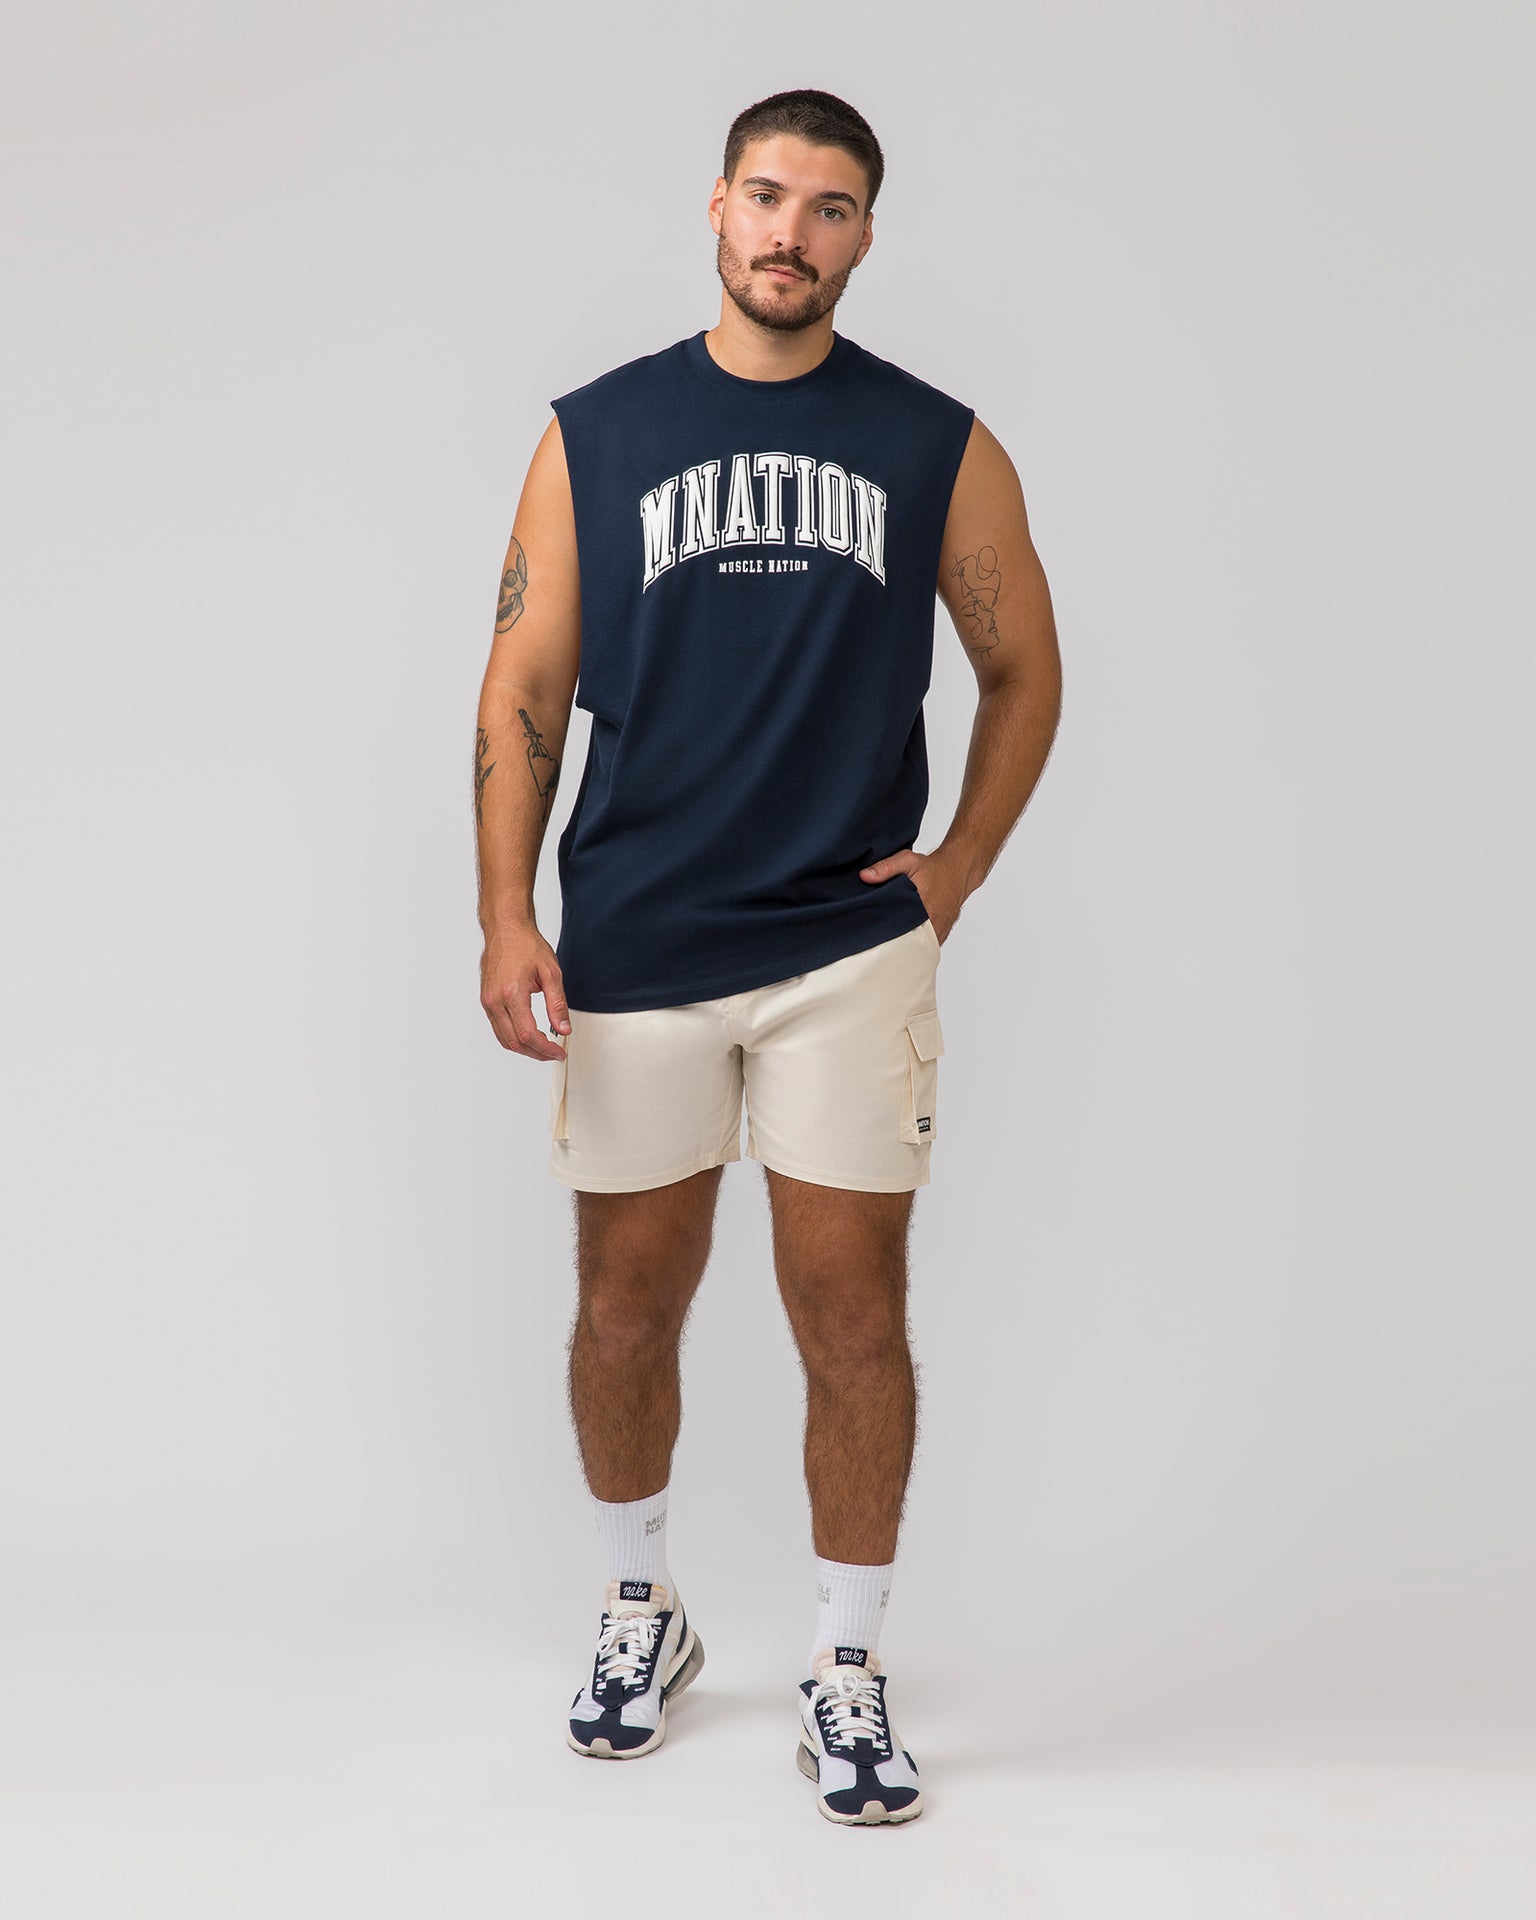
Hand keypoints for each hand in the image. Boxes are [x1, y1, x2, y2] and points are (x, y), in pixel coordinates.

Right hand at [480, 923, 570, 1058]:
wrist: (505, 929)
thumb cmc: (526, 945)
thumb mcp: (551, 973)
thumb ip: (557, 1004)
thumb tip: (563, 1029)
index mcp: (512, 994)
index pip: (528, 1034)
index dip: (546, 1049)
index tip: (559, 1051)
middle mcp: (495, 1001)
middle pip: (515, 1042)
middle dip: (536, 1053)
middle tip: (554, 1053)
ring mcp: (488, 1002)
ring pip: (504, 1039)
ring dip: (524, 1049)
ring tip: (543, 1048)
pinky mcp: (486, 1000)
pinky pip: (498, 1028)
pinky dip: (513, 1037)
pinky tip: (528, 1036)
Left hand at [858, 846, 964, 944]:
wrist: (957, 872)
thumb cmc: (932, 868)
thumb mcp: (908, 861)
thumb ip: (886, 867)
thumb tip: (865, 876)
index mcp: (922, 907)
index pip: (898, 928)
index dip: (883, 931)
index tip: (872, 932)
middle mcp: (932, 922)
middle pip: (907, 941)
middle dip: (892, 941)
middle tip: (878, 939)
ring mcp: (938, 931)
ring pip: (918, 947)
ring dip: (906, 945)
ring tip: (890, 943)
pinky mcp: (942, 934)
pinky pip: (927, 946)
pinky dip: (917, 945)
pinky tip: (906, 941)